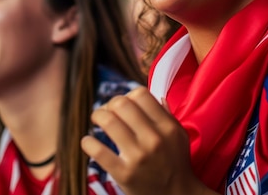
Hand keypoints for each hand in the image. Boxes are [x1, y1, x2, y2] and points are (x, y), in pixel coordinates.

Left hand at [81, 87, 214, 194]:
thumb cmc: (176, 164)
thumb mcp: (179, 137)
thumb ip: (168, 116)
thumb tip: (157, 97)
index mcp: (167, 126)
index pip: (140, 94)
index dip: (127, 96)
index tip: (122, 106)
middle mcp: (153, 139)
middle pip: (121, 103)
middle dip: (109, 104)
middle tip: (106, 112)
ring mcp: (138, 156)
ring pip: (108, 121)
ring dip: (97, 117)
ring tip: (96, 121)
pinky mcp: (124, 174)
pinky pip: (98, 151)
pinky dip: (88, 143)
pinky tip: (88, 142)